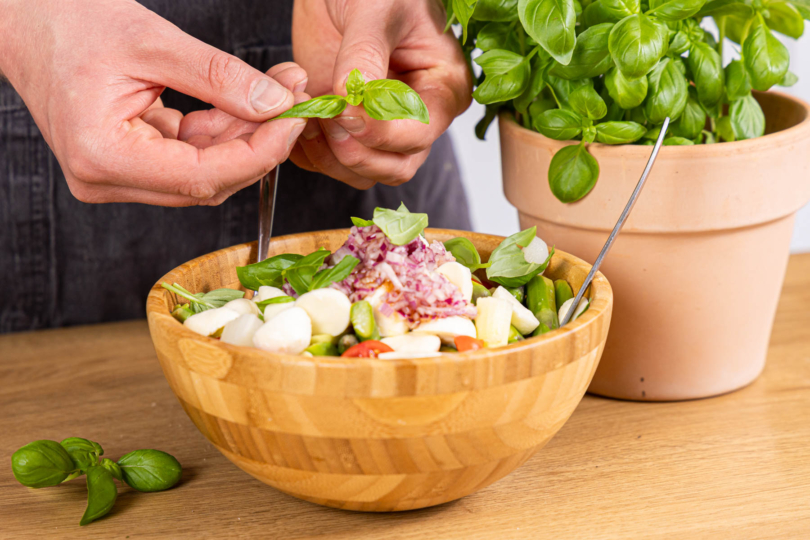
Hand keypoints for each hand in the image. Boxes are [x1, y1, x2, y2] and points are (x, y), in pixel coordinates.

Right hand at [0, 0, 309, 205]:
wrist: (25, 19)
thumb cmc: (69, 22)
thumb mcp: (153, 41)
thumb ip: (219, 78)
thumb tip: (275, 105)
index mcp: (103, 156)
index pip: (203, 176)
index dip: (259, 153)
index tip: (295, 121)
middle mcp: (107, 179)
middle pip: (208, 180)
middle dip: (259, 141)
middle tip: (293, 100)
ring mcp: (117, 177)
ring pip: (205, 172)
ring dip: (244, 135)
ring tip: (276, 91)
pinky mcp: (129, 165)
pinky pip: (190, 157)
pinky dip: (221, 131)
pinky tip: (244, 101)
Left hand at [291, 0, 471, 189]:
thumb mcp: (375, 9)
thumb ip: (365, 56)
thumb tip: (354, 101)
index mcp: (443, 88)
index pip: (419, 133)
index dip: (380, 132)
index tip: (343, 110)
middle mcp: (418, 117)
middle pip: (396, 166)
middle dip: (355, 153)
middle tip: (324, 119)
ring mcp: (382, 127)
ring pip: (363, 173)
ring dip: (329, 156)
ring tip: (306, 115)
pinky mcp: (348, 129)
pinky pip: (332, 163)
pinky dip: (310, 153)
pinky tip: (296, 120)